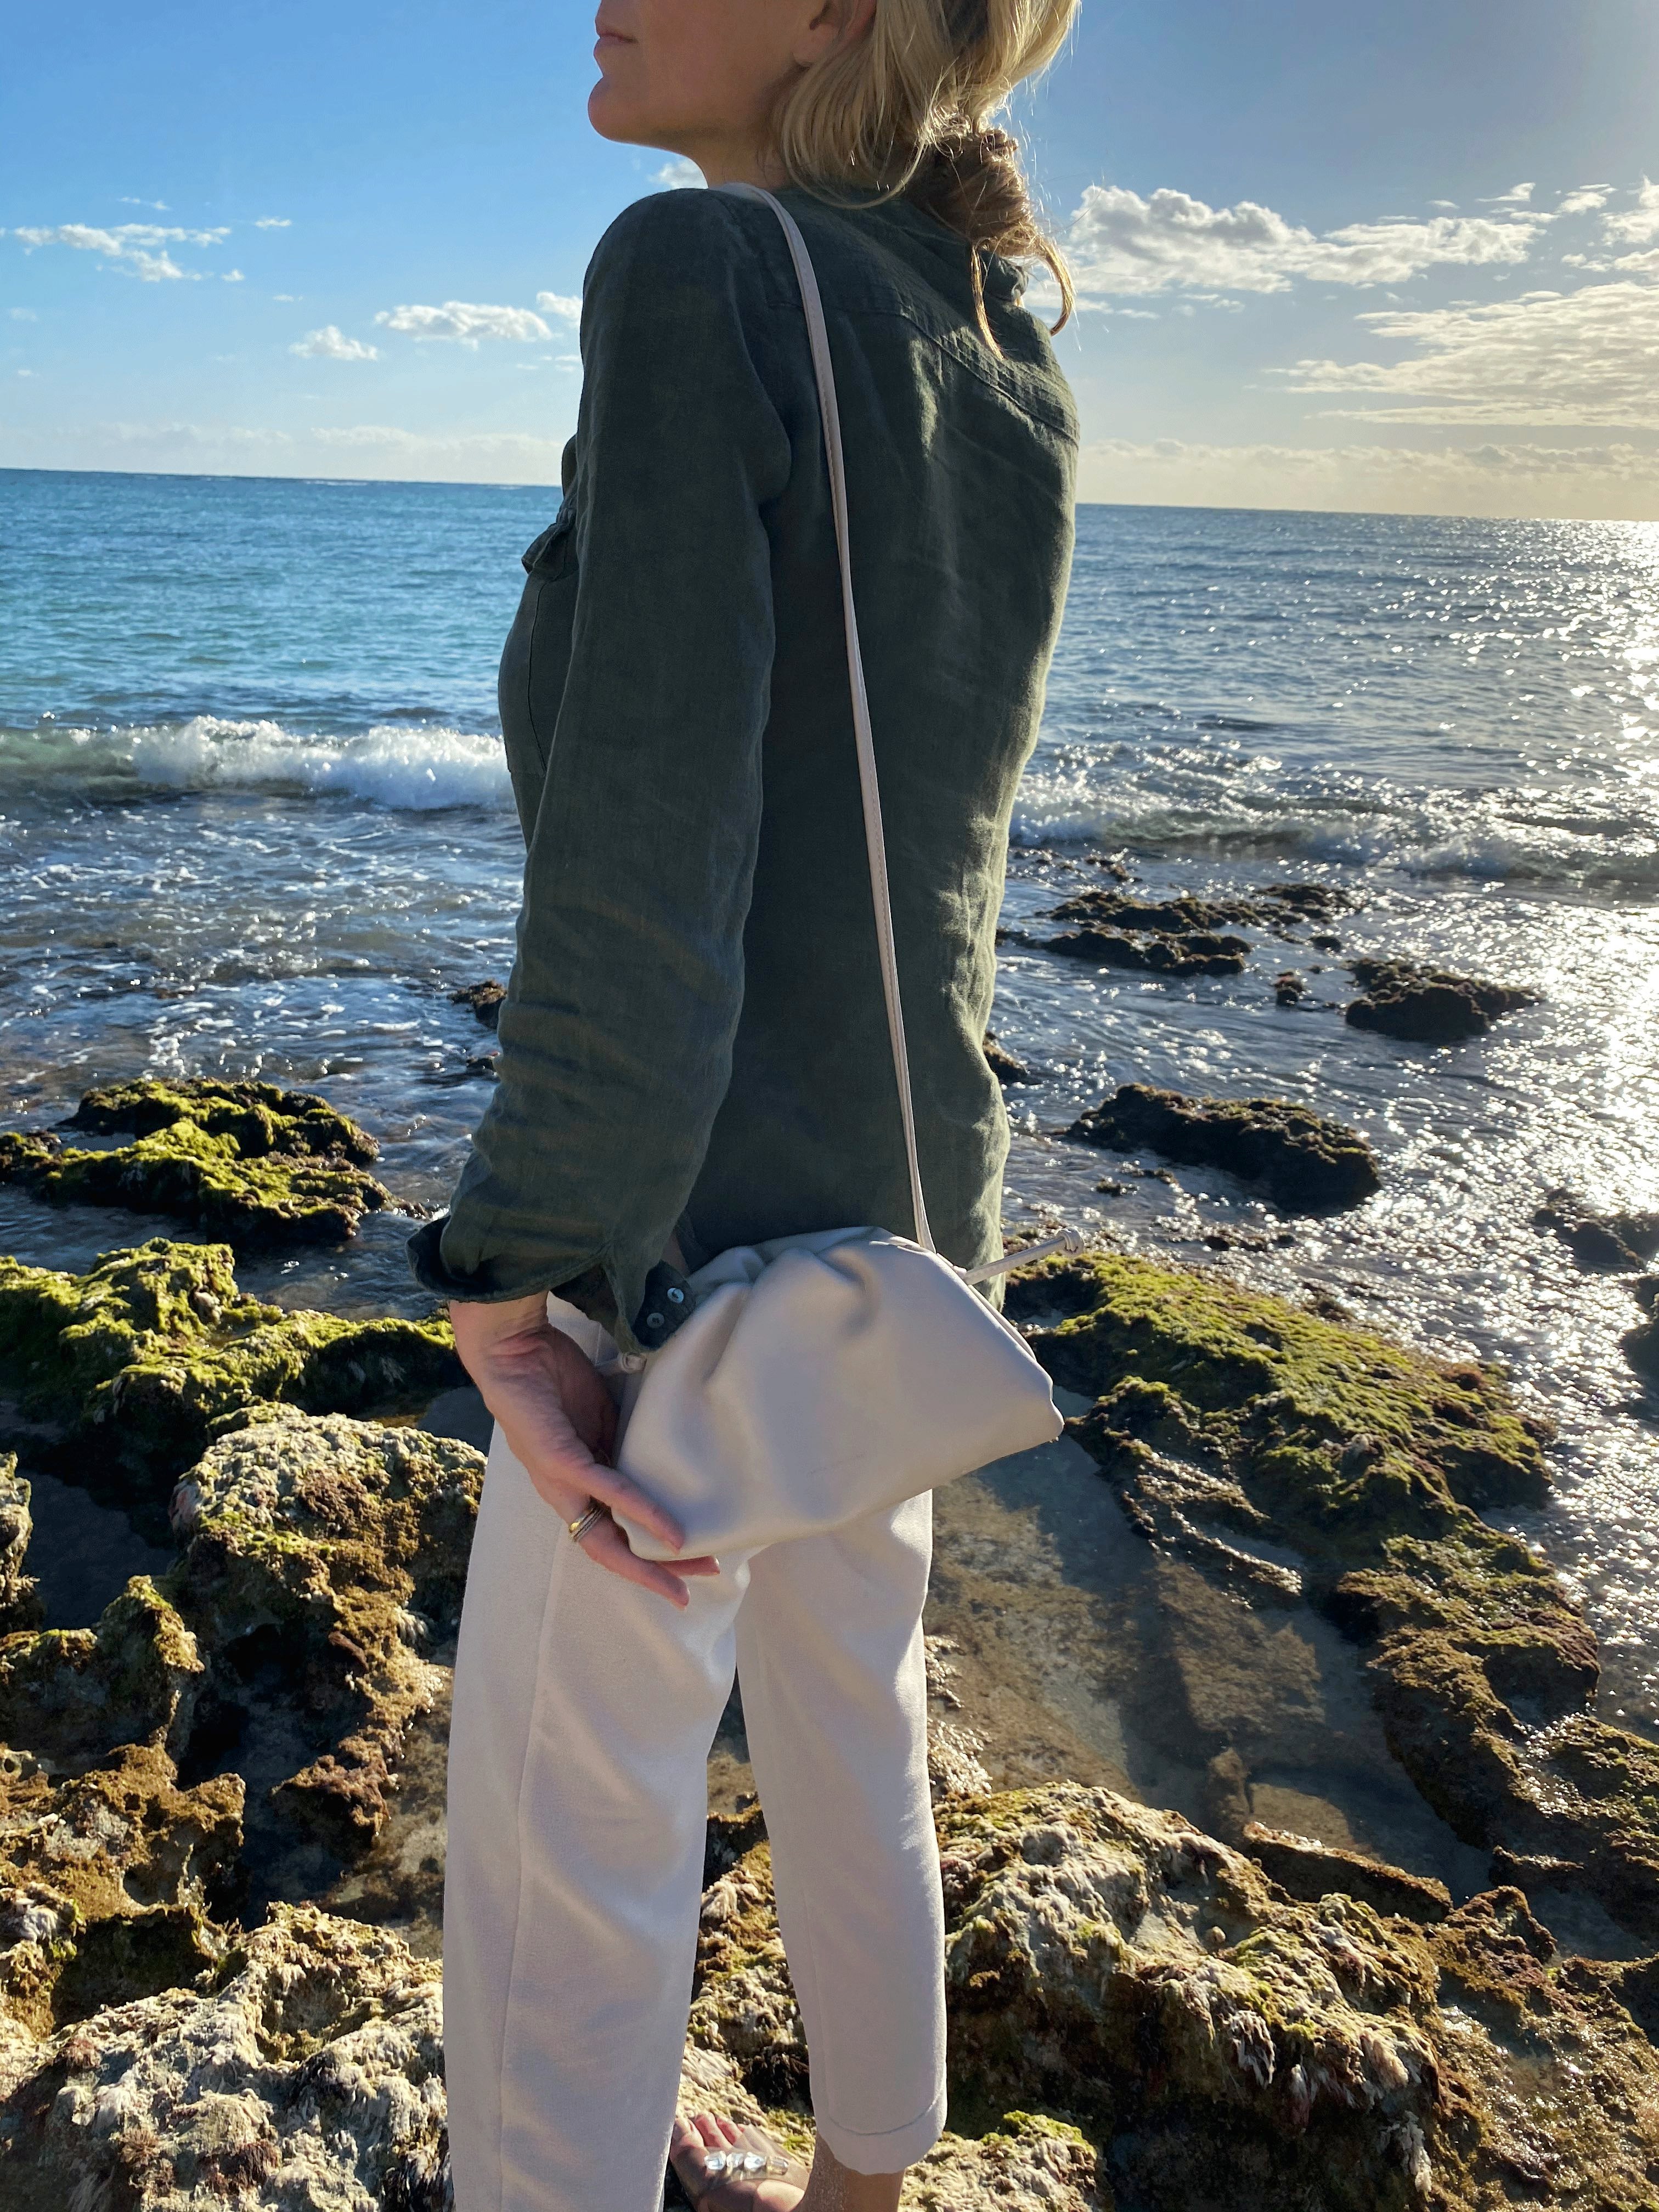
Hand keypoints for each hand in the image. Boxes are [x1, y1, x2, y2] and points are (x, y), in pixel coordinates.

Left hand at [449, 1293, 720, 1606]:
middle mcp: (565, 1494)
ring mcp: (560, 1481)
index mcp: (575, 1485)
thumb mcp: (600, 1419)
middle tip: (703, 1576)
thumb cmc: (553, 1379)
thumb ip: (621, 1448)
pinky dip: (640, 1511)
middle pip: (612, 1550)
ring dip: (650, 1558)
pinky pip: (607, 1491)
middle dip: (657, 1570)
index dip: (648, 1556)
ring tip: (690, 1563)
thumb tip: (657, 1462)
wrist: (513, 1348)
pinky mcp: (559, 1460)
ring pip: (606, 1537)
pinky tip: (668, 1528)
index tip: (690, 1562)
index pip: (613, 1534)